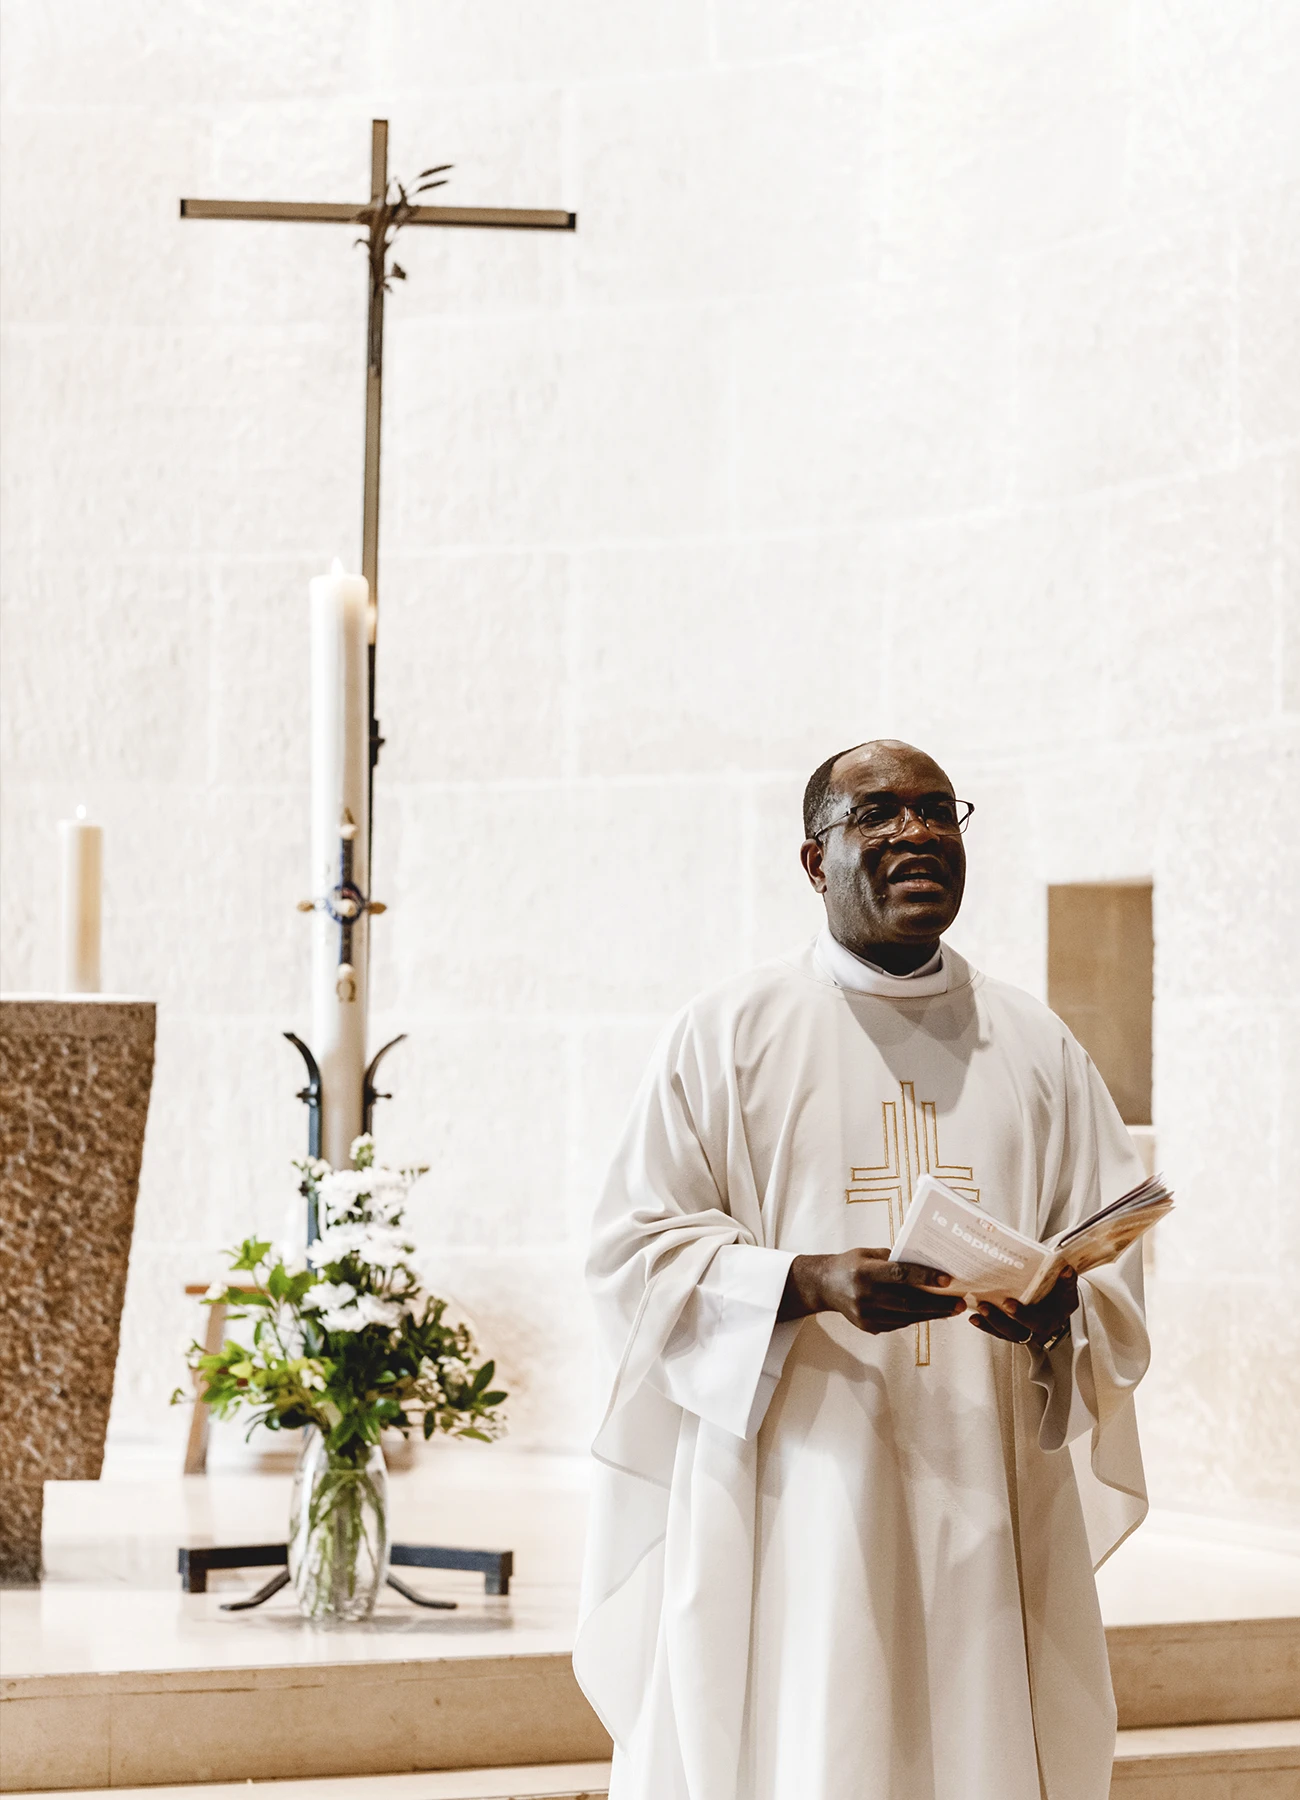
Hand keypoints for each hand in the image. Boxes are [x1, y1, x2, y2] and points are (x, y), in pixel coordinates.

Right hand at [779, 1250, 965, 1334]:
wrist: (823, 1286)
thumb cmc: (850, 1264)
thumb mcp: (869, 1254)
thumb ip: (894, 1260)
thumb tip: (927, 1265)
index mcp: (864, 1272)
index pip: (900, 1275)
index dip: (925, 1277)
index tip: (948, 1280)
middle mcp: (865, 1295)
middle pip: (909, 1301)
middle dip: (938, 1303)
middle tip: (960, 1302)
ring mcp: (866, 1315)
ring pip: (907, 1316)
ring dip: (932, 1314)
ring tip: (952, 1309)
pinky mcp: (869, 1327)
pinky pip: (899, 1323)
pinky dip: (917, 1318)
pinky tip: (931, 1313)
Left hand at [969, 1267, 1078, 1349]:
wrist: (1056, 1304)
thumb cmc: (1060, 1296)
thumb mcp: (1067, 1288)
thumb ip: (1066, 1281)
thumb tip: (1066, 1270)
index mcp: (1052, 1320)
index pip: (1038, 1322)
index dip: (1023, 1315)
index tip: (1008, 1304)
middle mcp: (1038, 1330)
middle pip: (1020, 1331)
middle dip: (1001, 1320)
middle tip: (988, 1306)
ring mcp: (1025, 1332)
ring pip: (1007, 1333)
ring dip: (991, 1322)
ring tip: (980, 1309)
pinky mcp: (1012, 1331)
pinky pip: (998, 1332)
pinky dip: (985, 1325)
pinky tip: (975, 1317)